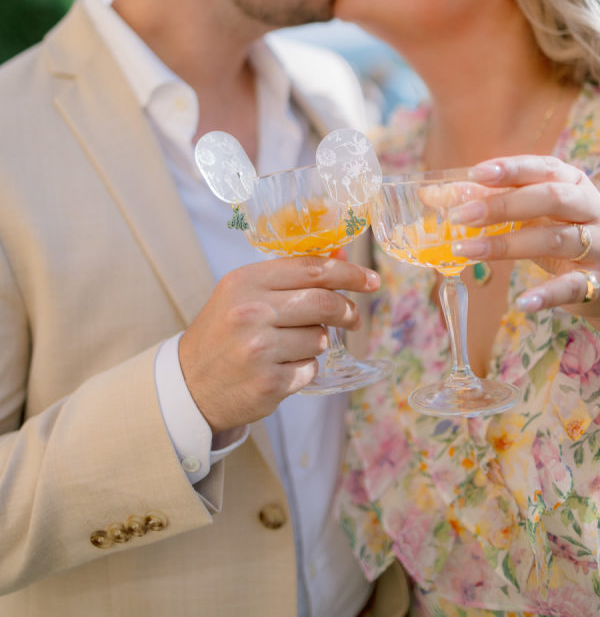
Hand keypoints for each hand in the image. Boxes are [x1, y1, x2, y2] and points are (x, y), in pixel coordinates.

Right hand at [179, 256, 379, 431]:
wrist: (188, 383)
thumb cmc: (223, 332)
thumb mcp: (244, 293)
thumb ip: (288, 277)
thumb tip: (340, 260)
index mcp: (245, 282)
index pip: (311, 269)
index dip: (348, 273)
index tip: (370, 280)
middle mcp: (251, 312)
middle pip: (324, 302)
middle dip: (347, 310)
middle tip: (354, 317)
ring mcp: (259, 350)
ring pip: (320, 339)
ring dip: (316, 343)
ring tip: (289, 347)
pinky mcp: (269, 383)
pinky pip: (310, 369)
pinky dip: (303, 369)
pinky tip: (280, 368)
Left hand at [447, 155, 599, 320]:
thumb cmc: (560, 236)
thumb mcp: (531, 215)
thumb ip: (486, 202)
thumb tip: (430, 195)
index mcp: (573, 184)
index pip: (544, 168)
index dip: (512, 169)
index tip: (476, 174)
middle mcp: (591, 209)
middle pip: (550, 198)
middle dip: (503, 205)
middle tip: (460, 215)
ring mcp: (599, 245)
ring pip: (555, 239)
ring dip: (506, 245)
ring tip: (465, 250)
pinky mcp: (599, 282)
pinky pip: (571, 287)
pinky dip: (546, 295)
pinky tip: (521, 303)